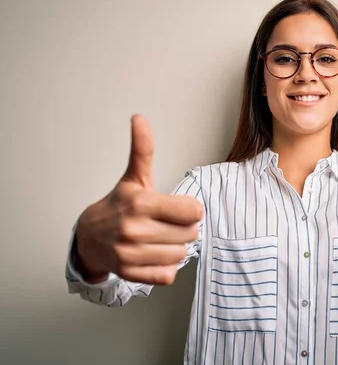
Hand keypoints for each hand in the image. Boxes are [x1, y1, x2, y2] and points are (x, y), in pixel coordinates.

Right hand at [74, 115, 203, 284]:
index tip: (178, 209)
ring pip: (181, 255)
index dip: (190, 210)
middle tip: (166, 224)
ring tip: (159, 239)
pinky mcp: (130, 274)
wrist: (88, 237)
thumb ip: (143, 149)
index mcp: (140, 203)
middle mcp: (134, 229)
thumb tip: (139, 118)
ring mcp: (130, 253)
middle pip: (191, 234)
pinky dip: (165, 267)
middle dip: (184, 229)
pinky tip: (152, 255)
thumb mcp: (134, 177)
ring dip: (175, 248)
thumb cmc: (119, 206)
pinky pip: (168, 275)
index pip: (194, 212)